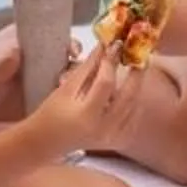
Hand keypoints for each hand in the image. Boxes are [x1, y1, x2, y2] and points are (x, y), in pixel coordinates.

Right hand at [20, 47, 145, 157]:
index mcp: (86, 115)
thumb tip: (104, 46)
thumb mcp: (67, 88)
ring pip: (133, 106)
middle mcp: (103, 129)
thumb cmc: (52, 112)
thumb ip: (88, 67)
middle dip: (136, 72)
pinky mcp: (116, 141)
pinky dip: (133, 102)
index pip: (105, 83)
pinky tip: (129, 89)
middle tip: (139, 55)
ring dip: (136, 86)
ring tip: (135, 68)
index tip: (116, 45)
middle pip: (128, 95)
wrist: (47, 142)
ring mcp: (112, 137)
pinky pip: (132, 118)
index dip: (111, 62)